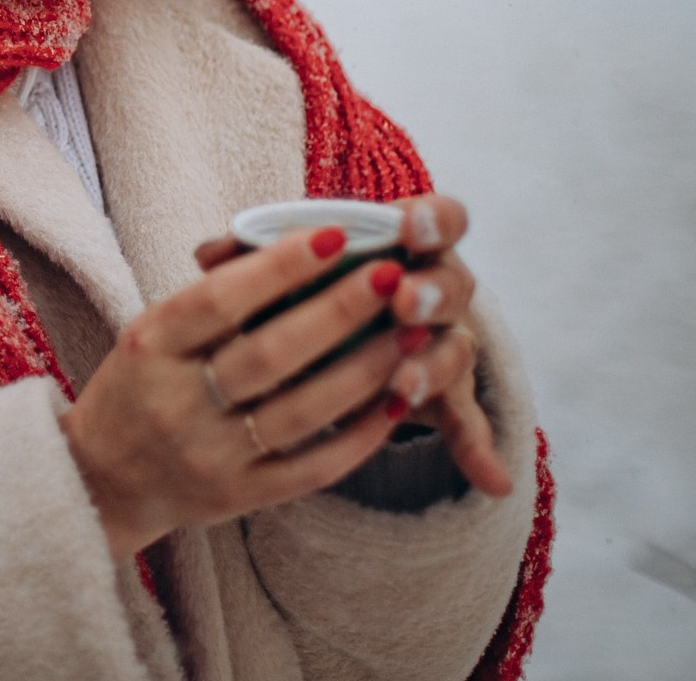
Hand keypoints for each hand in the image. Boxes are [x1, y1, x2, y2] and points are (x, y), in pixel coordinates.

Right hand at [61, 199, 505, 560]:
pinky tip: (397, 399)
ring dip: (366, 370)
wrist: (103, 480)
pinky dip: (361, 434)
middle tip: (393, 276)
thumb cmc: (139, 385)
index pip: (220, 299)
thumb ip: (215, 298)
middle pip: (270, 354)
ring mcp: (210, 456)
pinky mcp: (240, 498)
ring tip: (411, 332)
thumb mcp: (152, 332)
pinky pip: (314, 467)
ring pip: (303, 412)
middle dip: (339, 311)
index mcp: (150, 345)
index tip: (336, 235)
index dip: (280, 267)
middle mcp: (177, 402)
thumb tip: (299, 246)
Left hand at [197, 194, 512, 502]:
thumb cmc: (304, 282)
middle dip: (430, 291)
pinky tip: (489, 477)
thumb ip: (252, 252)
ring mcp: (444, 339)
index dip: (430, 220)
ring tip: (403, 385)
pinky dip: (477, 449)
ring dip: (434, 366)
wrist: (344, 322)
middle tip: (403, 299)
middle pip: (454, 284)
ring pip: (457, 349)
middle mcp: (434, 285)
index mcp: (405, 240)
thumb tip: (207, 255)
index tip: (407, 226)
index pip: (441, 217)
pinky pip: (466, 420)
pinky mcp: (446, 393)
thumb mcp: (280, 263)